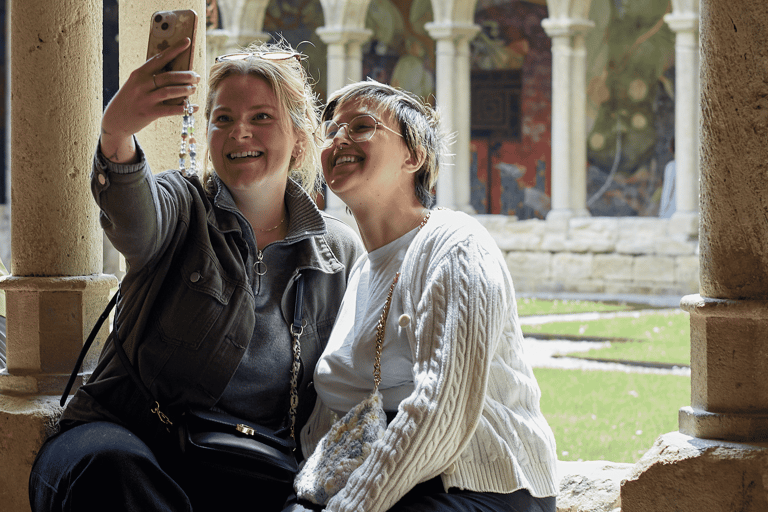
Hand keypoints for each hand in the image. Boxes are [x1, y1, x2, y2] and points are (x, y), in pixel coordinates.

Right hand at [100, 37, 200, 162]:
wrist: (115, 120)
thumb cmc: (130, 99)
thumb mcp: (136, 84)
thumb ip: (151, 77)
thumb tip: (176, 73)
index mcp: (139, 73)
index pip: (160, 58)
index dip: (175, 49)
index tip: (187, 41)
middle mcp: (141, 84)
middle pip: (169, 76)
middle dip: (186, 76)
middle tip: (196, 77)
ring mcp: (145, 99)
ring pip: (170, 91)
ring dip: (185, 90)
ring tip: (193, 89)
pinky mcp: (149, 113)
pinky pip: (171, 109)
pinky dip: (185, 108)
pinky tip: (194, 107)